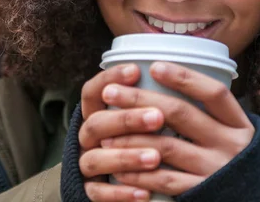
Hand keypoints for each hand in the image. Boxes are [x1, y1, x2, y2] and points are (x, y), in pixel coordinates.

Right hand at [78, 64, 164, 201]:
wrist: (109, 182)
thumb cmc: (133, 142)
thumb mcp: (135, 120)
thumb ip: (145, 103)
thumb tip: (173, 75)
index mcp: (95, 115)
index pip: (93, 91)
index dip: (110, 79)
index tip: (136, 70)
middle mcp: (87, 139)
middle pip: (95, 123)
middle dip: (126, 119)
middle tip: (157, 117)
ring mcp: (86, 165)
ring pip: (95, 159)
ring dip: (126, 157)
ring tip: (155, 157)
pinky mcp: (88, 192)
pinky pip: (98, 194)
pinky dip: (121, 193)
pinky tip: (144, 193)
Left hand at [103, 62, 254, 196]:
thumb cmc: (231, 162)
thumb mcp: (231, 135)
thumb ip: (208, 114)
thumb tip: (164, 80)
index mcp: (239, 124)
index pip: (214, 93)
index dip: (184, 77)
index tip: (154, 66)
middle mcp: (231, 145)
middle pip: (181, 113)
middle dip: (140, 99)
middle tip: (110, 92)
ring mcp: (217, 170)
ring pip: (167, 145)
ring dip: (131, 138)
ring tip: (106, 135)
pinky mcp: (203, 192)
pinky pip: (166, 180)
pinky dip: (140, 174)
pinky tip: (120, 169)